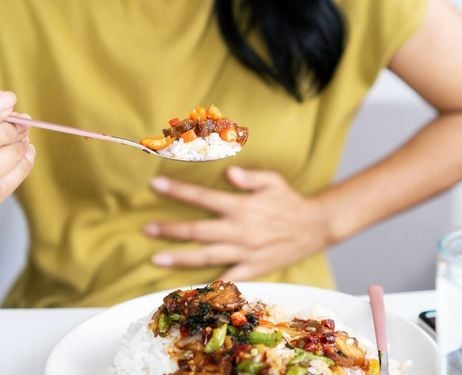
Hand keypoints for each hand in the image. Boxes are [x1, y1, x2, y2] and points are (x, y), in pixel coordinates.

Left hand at [145, 167, 330, 280]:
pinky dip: (209, 284)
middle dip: (170, 230)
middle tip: (146, 229)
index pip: (203, 197)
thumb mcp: (273, 180)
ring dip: (180, 258)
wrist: (316, 227)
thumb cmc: (290, 201)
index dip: (178, 191)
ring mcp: (246, 252)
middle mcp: (240, 231)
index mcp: (242, 207)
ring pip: (207, 256)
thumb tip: (227, 172)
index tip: (155, 185)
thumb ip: (249, 177)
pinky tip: (189, 287)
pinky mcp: (253, 269)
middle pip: (198, 231)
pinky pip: (228, 278)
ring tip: (156, 258)